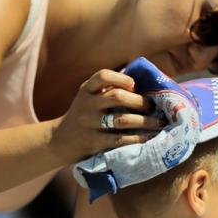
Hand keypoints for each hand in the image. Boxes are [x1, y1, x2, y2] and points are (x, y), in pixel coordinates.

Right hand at [49, 69, 164, 162]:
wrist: (59, 141)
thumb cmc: (83, 116)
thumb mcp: (88, 98)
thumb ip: (106, 89)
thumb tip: (139, 78)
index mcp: (86, 90)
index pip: (103, 76)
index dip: (122, 79)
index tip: (135, 86)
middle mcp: (86, 105)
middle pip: (117, 97)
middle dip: (139, 101)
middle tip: (152, 106)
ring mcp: (89, 124)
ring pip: (122, 120)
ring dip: (145, 121)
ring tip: (158, 123)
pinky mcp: (93, 142)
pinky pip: (120, 139)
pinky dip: (137, 138)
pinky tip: (148, 138)